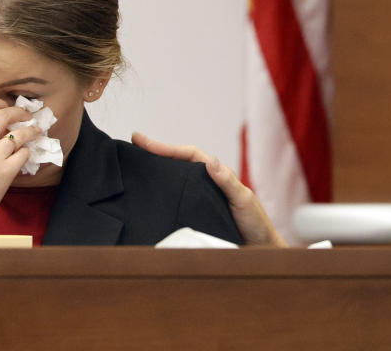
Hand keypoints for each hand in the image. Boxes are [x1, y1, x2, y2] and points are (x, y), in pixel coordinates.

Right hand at [0, 99, 42, 233]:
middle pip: (6, 114)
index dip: (1, 102)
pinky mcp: (6, 171)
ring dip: (31, 131)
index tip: (9, 106)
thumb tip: (2, 122)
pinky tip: (24, 154)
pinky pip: (24, 153)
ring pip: (20, 134)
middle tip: (28, 116)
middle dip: (21, 113)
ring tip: (36, 132)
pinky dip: (26, 152)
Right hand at [131, 131, 288, 246]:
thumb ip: (227, 182)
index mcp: (217, 175)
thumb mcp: (243, 200)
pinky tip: (148, 199)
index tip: (141, 140)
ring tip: (133, 168)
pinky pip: (175, 202)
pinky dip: (161, 196)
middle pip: (177, 164)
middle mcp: (206, 184)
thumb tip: (211, 160)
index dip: (165, 147)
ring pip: (175, 182)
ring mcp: (200, 200)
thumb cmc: (256, 224)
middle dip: (155, 155)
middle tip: (130, 149)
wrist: (260, 252)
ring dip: (156, 174)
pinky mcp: (196, 217)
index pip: (187, 154)